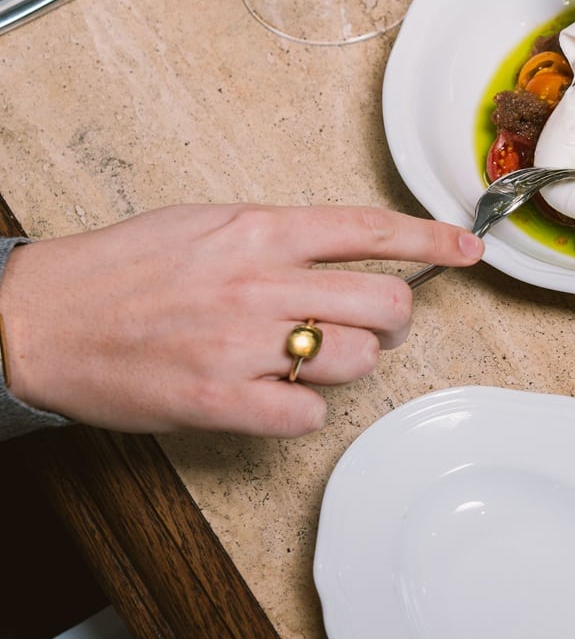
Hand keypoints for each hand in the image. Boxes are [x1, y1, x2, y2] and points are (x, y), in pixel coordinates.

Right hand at [0, 205, 482, 435]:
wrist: (38, 317)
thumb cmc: (118, 270)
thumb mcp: (205, 223)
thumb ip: (277, 234)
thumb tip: (340, 245)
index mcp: (258, 230)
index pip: (371, 229)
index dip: (433, 239)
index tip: (468, 249)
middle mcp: (259, 281)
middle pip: (384, 301)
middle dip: (396, 317)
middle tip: (378, 325)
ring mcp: (241, 343)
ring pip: (354, 358)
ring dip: (348, 364)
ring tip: (311, 360)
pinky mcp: (218, 399)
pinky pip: (306, 415)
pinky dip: (306, 411)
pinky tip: (280, 398)